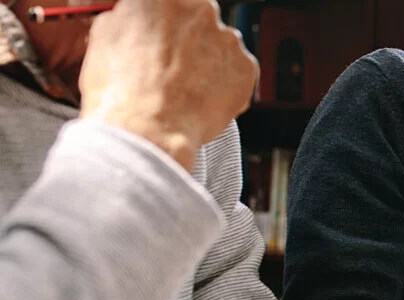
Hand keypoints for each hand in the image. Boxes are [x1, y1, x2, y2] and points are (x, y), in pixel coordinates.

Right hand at [77, 0, 257, 171]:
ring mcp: (227, 38)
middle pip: (197, 18)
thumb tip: (136, 18)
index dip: (165, 23)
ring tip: (184, 88)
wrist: (146, 131)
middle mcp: (201, 9)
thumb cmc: (119, 89)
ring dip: (207, 59)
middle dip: (188, 38)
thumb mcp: (105, 35)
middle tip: (170, 65)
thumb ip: (130, 17)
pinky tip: (201, 99)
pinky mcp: (246, 67)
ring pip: (219, 44)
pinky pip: (236, 70)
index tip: (162, 36)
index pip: (171, 3)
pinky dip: (224, 83)